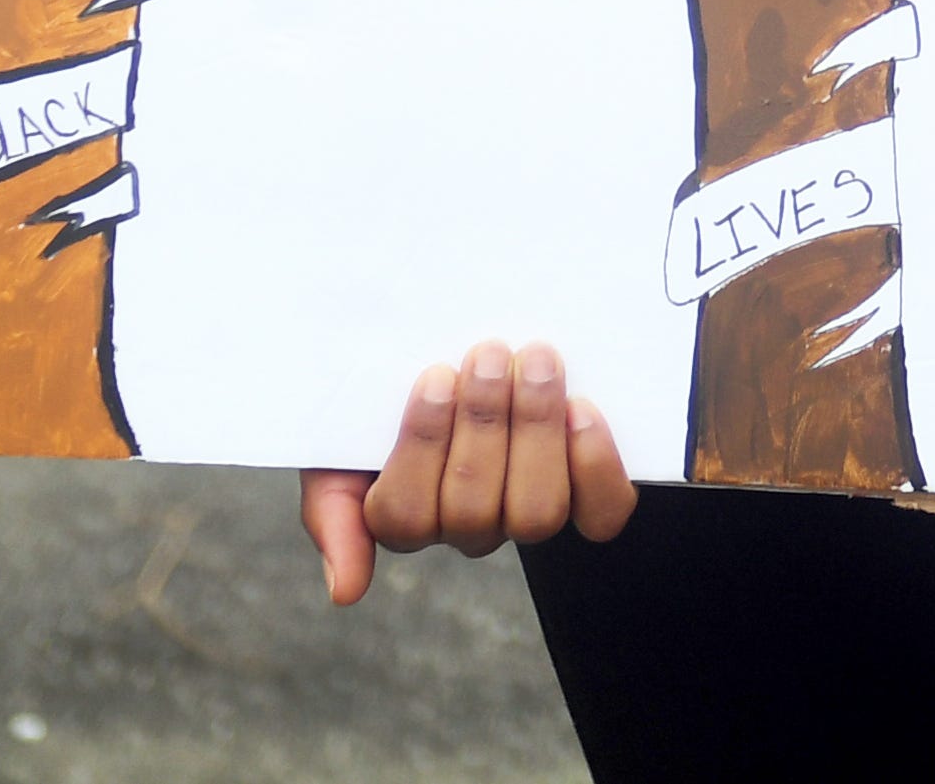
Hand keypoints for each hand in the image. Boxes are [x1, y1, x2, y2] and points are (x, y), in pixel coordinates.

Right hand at [297, 342, 639, 603]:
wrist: (450, 343)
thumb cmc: (384, 395)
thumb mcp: (337, 441)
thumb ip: (333, 511)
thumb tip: (346, 592)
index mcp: (403, 514)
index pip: (404, 517)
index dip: (423, 446)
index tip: (434, 375)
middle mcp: (466, 526)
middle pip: (474, 512)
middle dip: (483, 425)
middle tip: (488, 354)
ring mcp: (525, 510)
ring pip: (535, 513)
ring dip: (536, 432)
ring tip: (535, 362)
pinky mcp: (585, 494)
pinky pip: (602, 512)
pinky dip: (595, 466)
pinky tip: (582, 409)